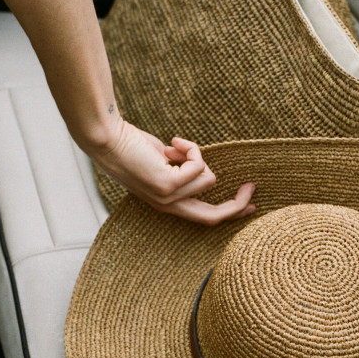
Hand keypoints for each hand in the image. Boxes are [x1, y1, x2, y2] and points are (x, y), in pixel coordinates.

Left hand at [93, 120, 255, 224]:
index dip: (230, 212)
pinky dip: (190, 148)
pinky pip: (199, 165)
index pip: (205, 217)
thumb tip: (204, 169)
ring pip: (208, 177)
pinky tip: (172, 142)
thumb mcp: (163, 164)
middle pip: (214, 216)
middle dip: (237, 204)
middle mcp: (168, 206)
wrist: (108, 139)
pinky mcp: (168, 184)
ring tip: (172, 146)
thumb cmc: (131, 147)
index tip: (249, 204)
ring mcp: (168, 198)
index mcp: (166, 204)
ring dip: (196, 155)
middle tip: (250, 186)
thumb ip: (183, 171)